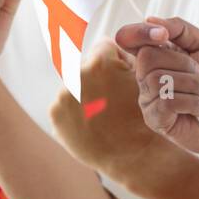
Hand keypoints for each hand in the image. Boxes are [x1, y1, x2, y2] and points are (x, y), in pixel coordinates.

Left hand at [49, 40, 171, 182]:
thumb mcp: (143, 79)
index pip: (104, 46)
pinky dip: (75, 111)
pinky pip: (64, 105)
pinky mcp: (55, 115)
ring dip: (84, 94)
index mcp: (100, 62)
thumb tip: (112, 43)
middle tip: (112, 98)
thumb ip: (126, 56)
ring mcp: (63, 96)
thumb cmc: (143, 116)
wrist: (136, 154)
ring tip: (103, 113)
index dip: (115, 60)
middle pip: (86, 66)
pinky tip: (91, 122)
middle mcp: (77, 75)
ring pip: (74, 86)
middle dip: (96, 77)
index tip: (119, 76)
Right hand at [115, 16, 198, 156]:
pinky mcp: (155, 119)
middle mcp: (148, 75)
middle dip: (183, 64)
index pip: (129, 38)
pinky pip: (165, 102)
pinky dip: (191, 102)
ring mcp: (149, 98)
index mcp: (157, 54)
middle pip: (147, 57)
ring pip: (158, 80)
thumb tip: (150, 20)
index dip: (139, 33)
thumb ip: (179, 29)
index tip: (164, 35)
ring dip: (193, 85)